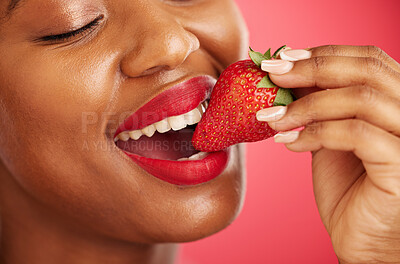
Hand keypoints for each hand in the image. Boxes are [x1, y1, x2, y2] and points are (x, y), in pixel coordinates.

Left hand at [257, 45, 399, 263]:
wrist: (361, 239)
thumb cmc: (349, 190)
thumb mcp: (330, 137)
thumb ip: (320, 105)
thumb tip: (288, 73)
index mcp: (398, 102)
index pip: (367, 60)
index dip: (322, 55)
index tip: (281, 60)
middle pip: (367, 71)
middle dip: (311, 69)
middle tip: (272, 76)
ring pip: (360, 99)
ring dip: (305, 105)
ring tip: (271, 118)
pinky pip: (356, 134)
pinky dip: (315, 133)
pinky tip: (288, 144)